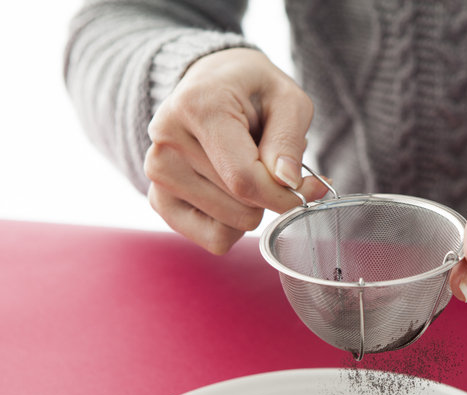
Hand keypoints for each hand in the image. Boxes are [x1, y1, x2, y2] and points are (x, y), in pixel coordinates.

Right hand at [145, 48, 326, 253]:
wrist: (210, 83)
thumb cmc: (251, 90)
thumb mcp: (286, 99)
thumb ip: (289, 140)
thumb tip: (287, 182)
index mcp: (197, 108)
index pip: (244, 179)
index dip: (285, 196)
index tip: (309, 188)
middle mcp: (166, 144)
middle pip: (241, 207)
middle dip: (269, 193)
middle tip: (267, 160)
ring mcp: (157, 176)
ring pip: (230, 227)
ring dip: (251, 205)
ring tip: (243, 166)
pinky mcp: (159, 200)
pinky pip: (213, 238)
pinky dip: (233, 223)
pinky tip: (230, 190)